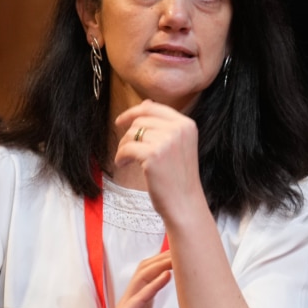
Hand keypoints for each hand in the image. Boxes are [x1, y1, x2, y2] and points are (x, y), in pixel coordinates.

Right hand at [87, 251, 184, 307]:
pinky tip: (166, 276)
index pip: (155, 276)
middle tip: (185, 246)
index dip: (169, 263)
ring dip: (161, 264)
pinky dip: (153, 285)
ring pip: (143, 277)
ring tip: (178, 255)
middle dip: (165, 256)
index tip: (187, 253)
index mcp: (142, 306)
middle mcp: (134, 302)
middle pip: (148, 269)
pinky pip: (139, 297)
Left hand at [113, 100, 206, 224]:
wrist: (185, 204)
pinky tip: (122, 164)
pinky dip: (120, 156)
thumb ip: (164, 124)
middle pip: (141, 121)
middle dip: (128, 135)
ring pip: (132, 133)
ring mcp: (167, 141)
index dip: (134, 112)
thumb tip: (146, 102)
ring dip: (124, 147)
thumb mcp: (177, 146)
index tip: (120, 121)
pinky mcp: (154, 155)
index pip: (154, 108)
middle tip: (126, 151)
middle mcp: (178, 129)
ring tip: (126, 160)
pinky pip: (127, 148)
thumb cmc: (178, 178)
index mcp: (186, 124)